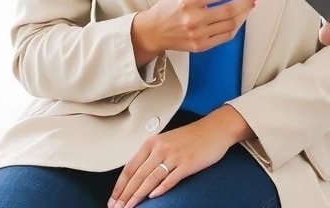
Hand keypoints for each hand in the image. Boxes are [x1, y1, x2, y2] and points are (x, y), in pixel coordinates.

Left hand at [109, 116, 231, 207]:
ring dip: (138, 196)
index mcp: (153, 142)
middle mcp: (161, 148)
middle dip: (125, 195)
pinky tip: (152, 198)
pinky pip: (170, 179)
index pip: (130, 167)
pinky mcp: (188, 164)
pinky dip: (160, 189)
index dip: (120, 185)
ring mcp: (174, 156)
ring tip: (129, 207)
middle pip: (138, 176)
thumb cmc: (192, 136)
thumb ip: (152, 155)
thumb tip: (136, 177)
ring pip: (151, 179)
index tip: (113, 199)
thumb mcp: (167, 140)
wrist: (216, 129)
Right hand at [132, 0, 264, 64]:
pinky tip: (242, 15)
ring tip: (253, 0)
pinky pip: (226, 36)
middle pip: (230, 9)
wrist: (153, 31)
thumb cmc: (168, 5)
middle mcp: (194, 19)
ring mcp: (198, 35)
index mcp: (188, 1)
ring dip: (246, 11)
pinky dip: (238, 25)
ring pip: (231, 24)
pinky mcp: (201, 46)